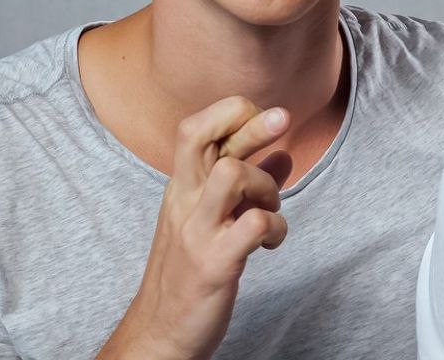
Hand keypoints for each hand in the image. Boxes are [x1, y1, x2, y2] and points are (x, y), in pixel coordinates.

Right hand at [97, 96, 293, 359]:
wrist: (160, 332)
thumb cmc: (189, 270)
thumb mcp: (211, 218)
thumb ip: (247, 184)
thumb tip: (283, 153)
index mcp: (181, 188)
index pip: (192, 128)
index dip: (229, 111)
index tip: (260, 119)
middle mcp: (183, 202)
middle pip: (203, 138)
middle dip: (251, 123)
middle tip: (283, 120)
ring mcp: (198, 232)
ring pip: (232, 174)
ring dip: (266, 184)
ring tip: (270, 208)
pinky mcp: (214, 264)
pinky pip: (254, 225)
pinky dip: (276, 227)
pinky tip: (271, 242)